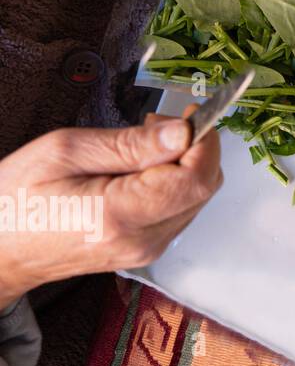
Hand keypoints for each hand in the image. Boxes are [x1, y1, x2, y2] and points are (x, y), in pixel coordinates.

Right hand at [0, 111, 221, 305]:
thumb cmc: (16, 198)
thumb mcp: (64, 152)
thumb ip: (129, 144)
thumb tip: (182, 132)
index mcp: (119, 216)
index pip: (195, 179)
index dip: (204, 141)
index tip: (191, 114)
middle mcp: (141, 241)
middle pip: (203, 188)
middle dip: (195, 148)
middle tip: (156, 125)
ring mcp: (145, 251)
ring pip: (195, 198)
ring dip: (183, 164)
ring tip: (141, 144)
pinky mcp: (144, 250)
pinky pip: (179, 209)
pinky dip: (172, 182)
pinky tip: (139, 169)